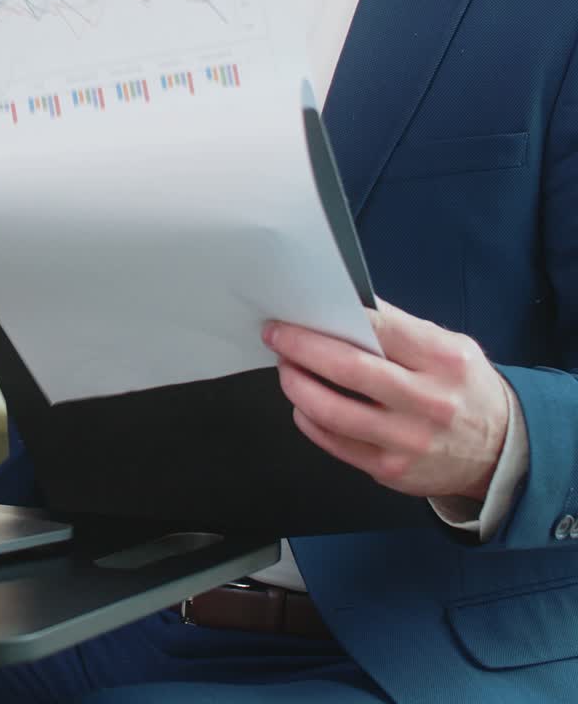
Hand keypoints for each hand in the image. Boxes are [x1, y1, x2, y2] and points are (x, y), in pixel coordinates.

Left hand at [263, 298, 509, 500]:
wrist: (499, 450)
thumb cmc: (465, 388)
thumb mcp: (450, 346)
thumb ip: (402, 328)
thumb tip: (346, 306)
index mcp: (443, 360)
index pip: (379, 330)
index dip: (333, 319)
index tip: (301, 313)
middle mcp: (427, 402)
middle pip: (349, 370)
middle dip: (303, 349)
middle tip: (278, 336)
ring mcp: (407, 441)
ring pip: (333, 412)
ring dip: (298, 385)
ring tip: (287, 368)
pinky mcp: (391, 470)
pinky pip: (336, 444)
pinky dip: (310, 420)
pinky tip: (303, 403)